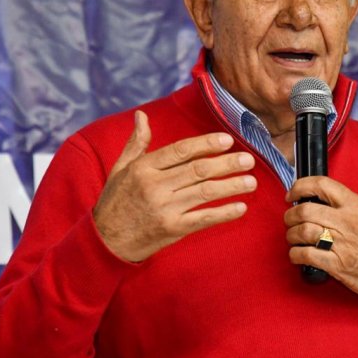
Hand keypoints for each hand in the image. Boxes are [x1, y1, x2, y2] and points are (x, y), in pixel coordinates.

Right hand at [93, 111, 256, 261]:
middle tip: (248, 159)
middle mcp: (155, 187)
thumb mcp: (120, 168)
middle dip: (227, 164)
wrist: (106, 241)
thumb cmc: (115, 201)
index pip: (181, 151)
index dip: (206, 144)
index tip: (227, 140)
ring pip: (205, 193)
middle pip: (198, 170)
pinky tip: (241, 207)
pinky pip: (203, 219)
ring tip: (251, 181)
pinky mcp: (172, 229)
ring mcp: (165, 209)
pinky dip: (224, 213)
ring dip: (231, 186)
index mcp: (144, 168)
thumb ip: (136, 142)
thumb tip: (141, 116)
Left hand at [284, 177, 357, 304]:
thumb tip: (313, 199)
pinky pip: (306, 255)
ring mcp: (343, 243)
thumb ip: (342, 205)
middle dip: (290, 215)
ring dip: (292, 235)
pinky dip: (295, 254)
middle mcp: (348, 221)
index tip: (291, 194)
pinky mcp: (338, 265)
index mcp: (355, 205)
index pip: (321, 184)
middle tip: (290, 220)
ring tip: (294, 238)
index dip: (300, 186)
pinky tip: (297, 255)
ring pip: (303, 231)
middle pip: (306, 210)